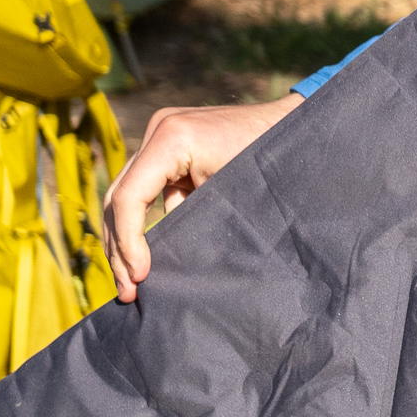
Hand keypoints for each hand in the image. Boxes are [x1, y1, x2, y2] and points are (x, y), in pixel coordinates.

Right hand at [104, 93, 302, 302]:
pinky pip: (146, 190)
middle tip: (129, 291)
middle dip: (120, 249)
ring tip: (132, 282)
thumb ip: (192, 223)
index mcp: (172, 138)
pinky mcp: (170, 148)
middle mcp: (159, 131)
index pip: (129, 197)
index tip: (141, 276)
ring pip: (126, 196)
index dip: (129, 242)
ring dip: (126, 240)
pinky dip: (144, 224)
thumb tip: (162, 267)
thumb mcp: (234, 195)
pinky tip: (145, 258)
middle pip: (119, 198)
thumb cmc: (273, 160)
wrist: (296, 126)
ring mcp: (161, 136)